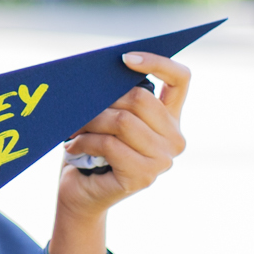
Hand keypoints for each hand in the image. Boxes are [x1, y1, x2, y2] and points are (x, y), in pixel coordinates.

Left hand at [49, 52, 189, 253]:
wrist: (82, 195)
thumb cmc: (93, 150)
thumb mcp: (109, 117)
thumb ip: (118, 96)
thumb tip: (105, 70)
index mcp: (171, 118)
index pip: (180, 78)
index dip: (157, 61)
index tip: (124, 58)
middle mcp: (174, 139)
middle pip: (140, 99)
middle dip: (102, 100)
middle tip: (78, 107)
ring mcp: (162, 160)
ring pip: (122, 122)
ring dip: (89, 122)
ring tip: (73, 128)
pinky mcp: (143, 177)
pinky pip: (110, 145)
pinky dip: (85, 142)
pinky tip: (73, 147)